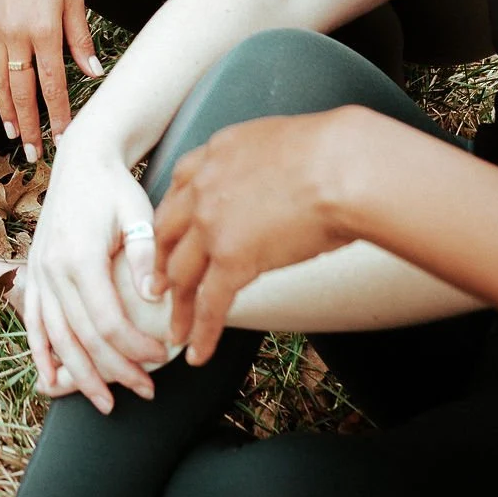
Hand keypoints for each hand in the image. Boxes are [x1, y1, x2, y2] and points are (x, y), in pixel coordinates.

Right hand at [0, 0, 102, 158]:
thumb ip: (80, 37)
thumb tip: (94, 71)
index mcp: (43, 30)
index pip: (52, 85)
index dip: (58, 115)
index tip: (64, 138)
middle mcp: (16, 34)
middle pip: (22, 91)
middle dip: (28, 125)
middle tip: (32, 152)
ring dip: (5, 110)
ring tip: (11, 134)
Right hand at [23, 120, 171, 411]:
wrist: (81, 160)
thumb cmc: (115, 188)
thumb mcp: (138, 213)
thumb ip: (144, 256)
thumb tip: (154, 299)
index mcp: (80, 255)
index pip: (107, 321)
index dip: (134, 347)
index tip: (161, 356)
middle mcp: (54, 268)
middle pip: (83, 337)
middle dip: (115, 370)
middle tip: (146, 391)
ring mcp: (40, 272)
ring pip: (57, 338)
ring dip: (80, 375)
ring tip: (106, 402)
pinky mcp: (35, 271)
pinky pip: (34, 322)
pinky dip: (41, 353)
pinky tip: (51, 380)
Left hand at [152, 109, 358, 366]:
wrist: (340, 167)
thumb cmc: (329, 153)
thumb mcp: (275, 143)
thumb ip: (257, 165)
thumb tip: (275, 183)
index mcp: (215, 153)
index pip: (180, 188)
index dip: (173, 217)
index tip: (171, 235)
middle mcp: (203, 186)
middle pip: (168, 231)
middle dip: (160, 263)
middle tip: (157, 287)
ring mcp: (212, 224)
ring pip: (181, 273)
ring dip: (177, 306)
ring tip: (175, 330)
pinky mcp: (231, 258)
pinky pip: (209, 303)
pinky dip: (202, 332)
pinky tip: (198, 353)